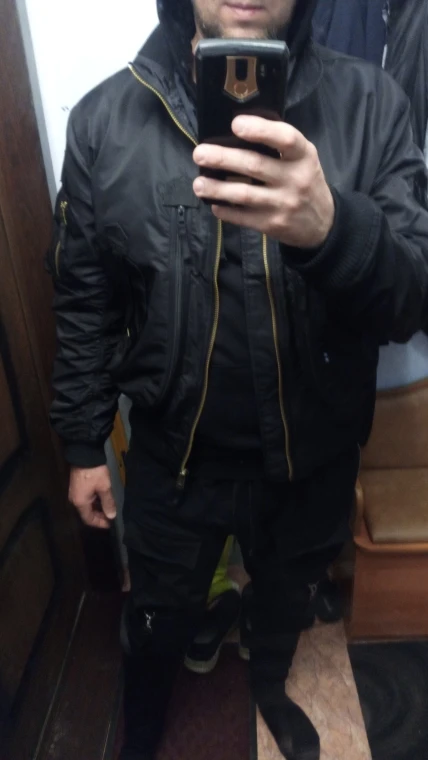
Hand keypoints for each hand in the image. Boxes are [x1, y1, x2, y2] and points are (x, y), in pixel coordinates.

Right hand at [69, 465, 116, 529]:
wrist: (84, 454)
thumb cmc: (95, 473)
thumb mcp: (104, 487)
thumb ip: (108, 503)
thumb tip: (111, 516)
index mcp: (80, 502)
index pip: (88, 519)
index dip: (99, 523)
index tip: (110, 524)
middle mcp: (75, 500)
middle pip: (87, 513)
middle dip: (99, 516)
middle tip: (111, 516)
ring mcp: (75, 493)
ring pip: (86, 506)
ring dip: (97, 508)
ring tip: (109, 508)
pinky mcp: (77, 487)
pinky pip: (85, 499)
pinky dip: (94, 501)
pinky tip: (102, 499)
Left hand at [193, 115, 334, 248]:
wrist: (323, 224)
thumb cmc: (305, 182)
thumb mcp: (303, 159)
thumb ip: (279, 146)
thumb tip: (236, 134)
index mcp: (303, 156)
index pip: (285, 138)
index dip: (260, 130)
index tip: (235, 124)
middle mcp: (294, 179)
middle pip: (254, 165)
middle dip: (223, 158)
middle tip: (199, 153)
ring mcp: (283, 204)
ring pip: (244, 194)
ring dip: (217, 189)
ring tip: (198, 184)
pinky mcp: (272, 224)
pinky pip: (243, 217)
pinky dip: (225, 211)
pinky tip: (214, 204)